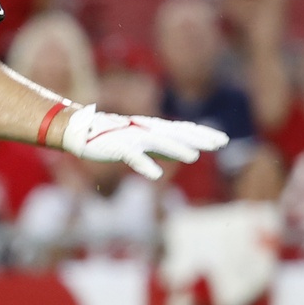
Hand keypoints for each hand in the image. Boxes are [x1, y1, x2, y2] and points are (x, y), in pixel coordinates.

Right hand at [59, 105, 227, 179]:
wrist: (81, 130)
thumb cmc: (113, 136)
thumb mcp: (144, 141)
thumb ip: (164, 147)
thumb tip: (187, 151)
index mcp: (154, 129)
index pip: (183, 130)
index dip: (203, 134)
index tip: (223, 140)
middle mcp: (146, 130)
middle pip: (177, 133)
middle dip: (199, 138)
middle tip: (221, 142)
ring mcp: (132, 137)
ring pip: (158, 142)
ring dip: (176, 149)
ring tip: (194, 157)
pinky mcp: (117, 147)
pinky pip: (133, 156)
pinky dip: (144, 164)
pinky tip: (155, 175)